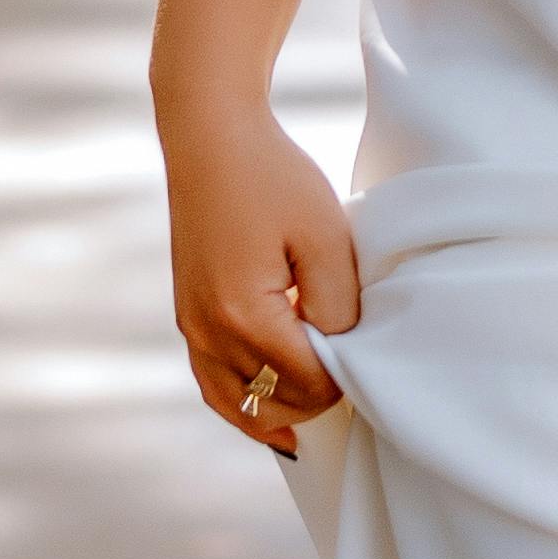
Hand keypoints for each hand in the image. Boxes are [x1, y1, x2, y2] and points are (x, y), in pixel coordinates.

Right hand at [163, 98, 360, 453]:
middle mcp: (208, 332)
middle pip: (274, 399)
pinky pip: (211, 384)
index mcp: (245, 315)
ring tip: (319, 420)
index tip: (370, 357)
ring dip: (280, 411)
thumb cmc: (273, 178)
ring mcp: (191, 327)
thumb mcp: (325, 237)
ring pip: (237, 404)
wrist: (211, 137)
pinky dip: (242, 406)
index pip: (309, 381)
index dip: (346, 378)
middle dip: (318, 396)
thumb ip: (337, 306)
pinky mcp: (187, 316)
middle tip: (355, 378)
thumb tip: (339, 353)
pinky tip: (271, 420)